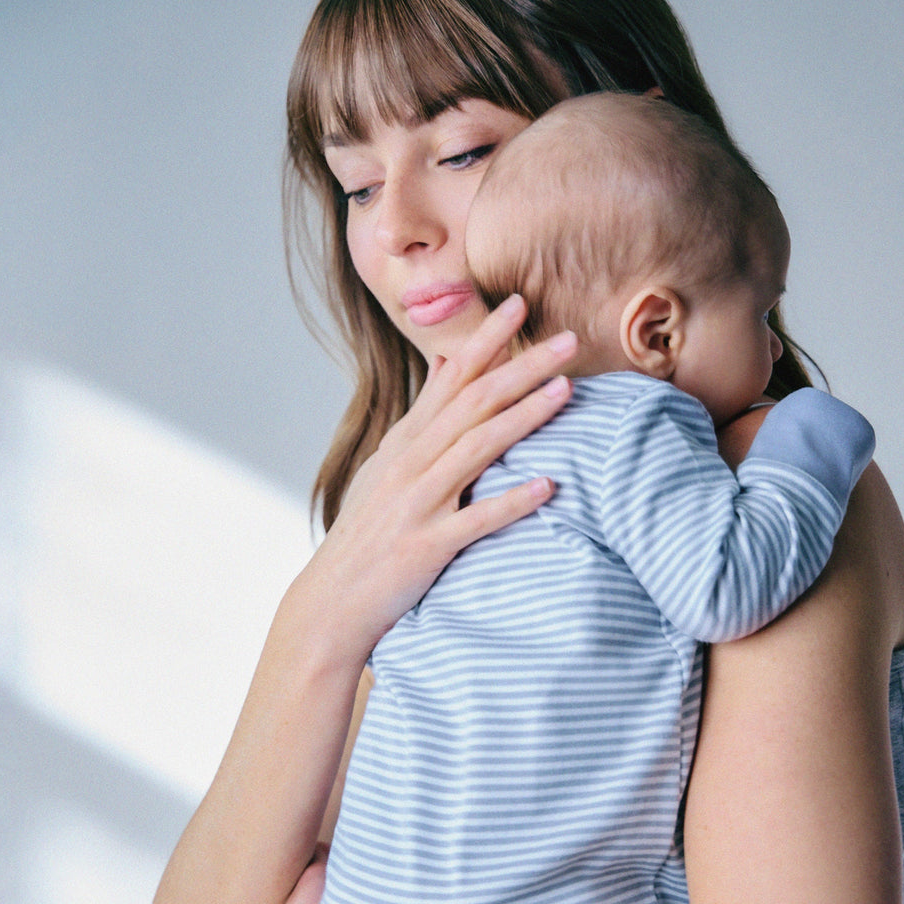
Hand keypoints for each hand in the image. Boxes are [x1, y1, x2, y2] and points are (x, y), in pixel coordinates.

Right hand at [305, 296, 577, 662]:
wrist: (332, 601)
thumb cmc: (368, 534)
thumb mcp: (387, 465)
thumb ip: (422, 416)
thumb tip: (445, 364)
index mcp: (406, 441)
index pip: (452, 377)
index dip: (487, 338)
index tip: (521, 302)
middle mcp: (412, 463)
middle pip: (474, 402)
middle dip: (523, 366)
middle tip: (571, 339)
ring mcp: (418, 503)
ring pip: (478, 449)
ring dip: (525, 417)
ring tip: (567, 391)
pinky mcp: (427, 546)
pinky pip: (477, 520)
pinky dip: (513, 501)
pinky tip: (549, 487)